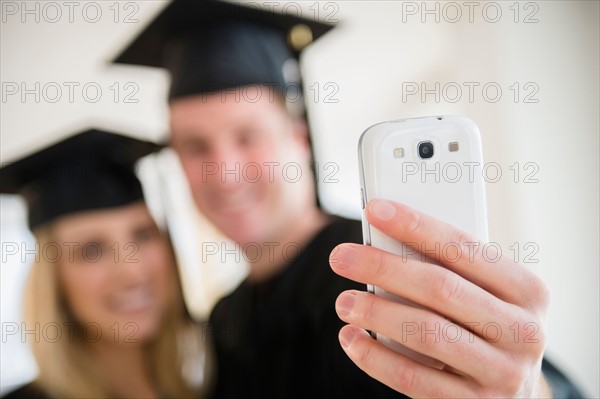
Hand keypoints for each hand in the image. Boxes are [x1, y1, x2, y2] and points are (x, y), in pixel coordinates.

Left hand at [329, 199, 551, 397]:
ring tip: (344, 301)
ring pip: (425, 333)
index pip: (464, 248)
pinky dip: (374, 357)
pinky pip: (413, 380)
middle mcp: (522, 333)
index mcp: (527, 292)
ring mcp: (502, 374)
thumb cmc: (489, 327)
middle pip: (440, 288)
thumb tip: (386, 240)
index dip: (416, 226)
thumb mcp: (488, 296)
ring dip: (375, 312)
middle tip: (341, 257)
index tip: (376, 209)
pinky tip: (352, 339)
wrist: (515, 392)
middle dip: (383, 267)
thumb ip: (452, 271)